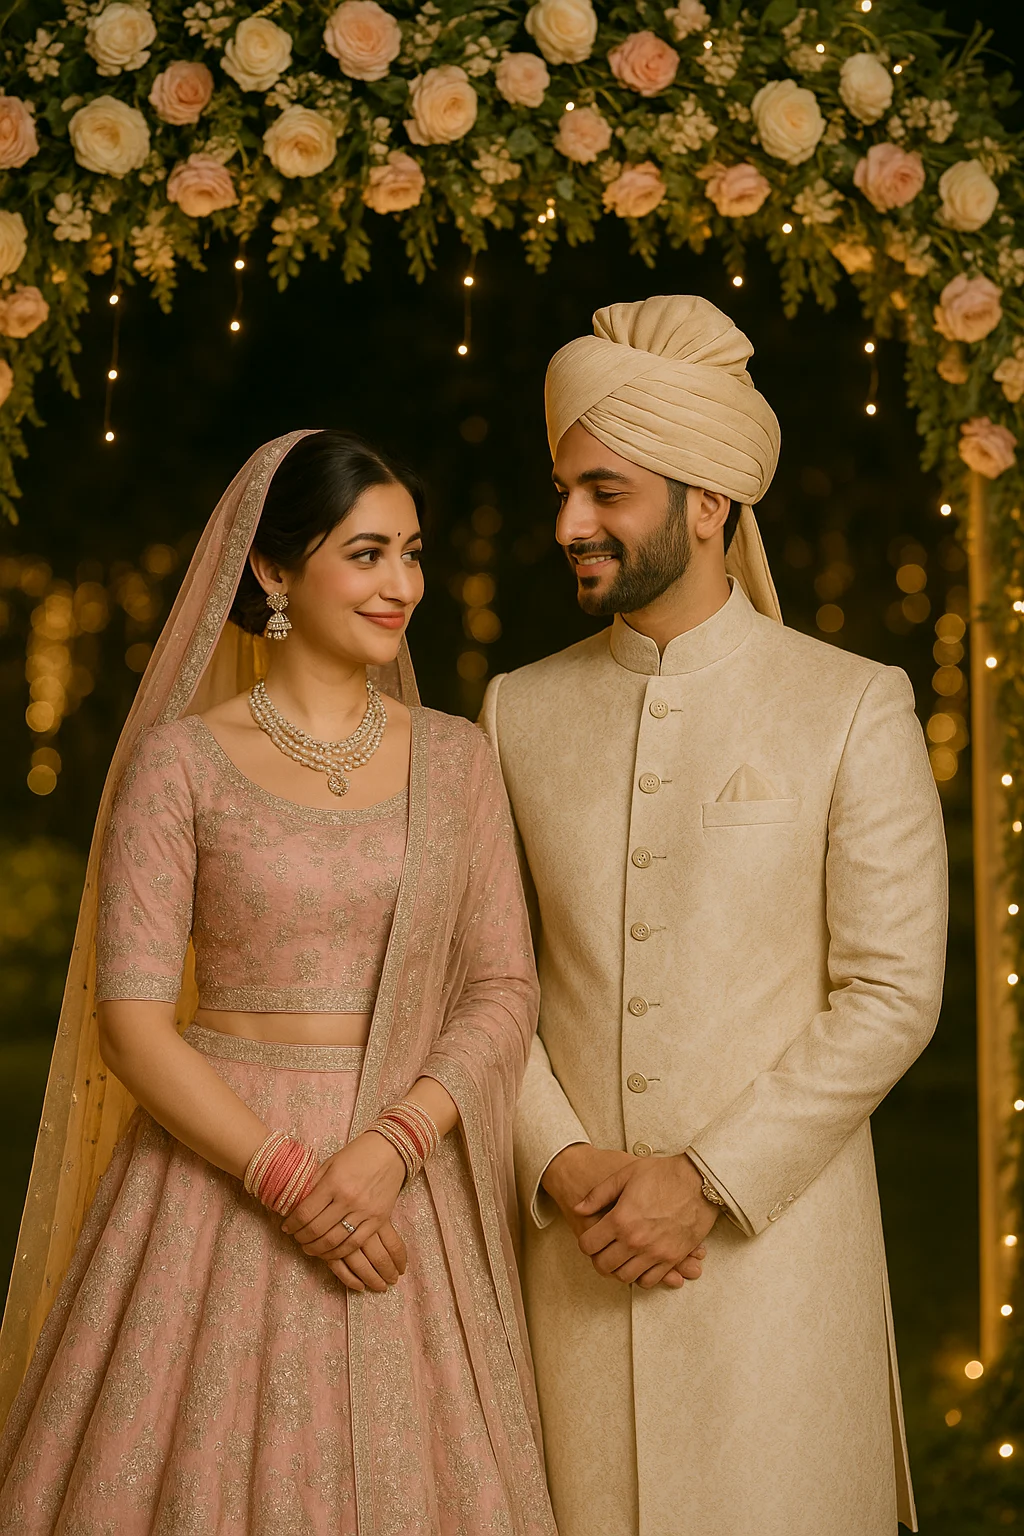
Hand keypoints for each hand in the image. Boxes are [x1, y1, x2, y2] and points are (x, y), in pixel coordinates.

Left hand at [282, 1131, 405, 1285]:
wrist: (391, 1151)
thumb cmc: (358, 1154)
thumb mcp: (330, 1163)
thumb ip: (313, 1184)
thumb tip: (295, 1206)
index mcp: (333, 1182)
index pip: (305, 1213)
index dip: (292, 1224)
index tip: (286, 1227)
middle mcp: (348, 1199)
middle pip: (317, 1230)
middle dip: (301, 1238)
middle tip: (296, 1238)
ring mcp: (364, 1211)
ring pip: (334, 1241)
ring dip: (317, 1249)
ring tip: (309, 1248)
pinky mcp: (378, 1219)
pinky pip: (355, 1243)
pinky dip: (339, 1252)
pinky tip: (329, 1252)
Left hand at [575, 1153, 717, 1287]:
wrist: (699, 1181)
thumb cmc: (662, 1174)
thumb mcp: (625, 1175)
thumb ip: (598, 1194)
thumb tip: (578, 1209)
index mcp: (620, 1219)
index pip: (588, 1245)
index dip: (585, 1242)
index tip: (591, 1237)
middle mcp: (635, 1241)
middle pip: (604, 1265)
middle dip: (599, 1258)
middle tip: (603, 1250)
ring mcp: (654, 1253)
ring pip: (624, 1277)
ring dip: (618, 1269)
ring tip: (620, 1257)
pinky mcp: (672, 1259)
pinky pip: (649, 1281)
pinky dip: (640, 1276)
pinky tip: (639, 1262)